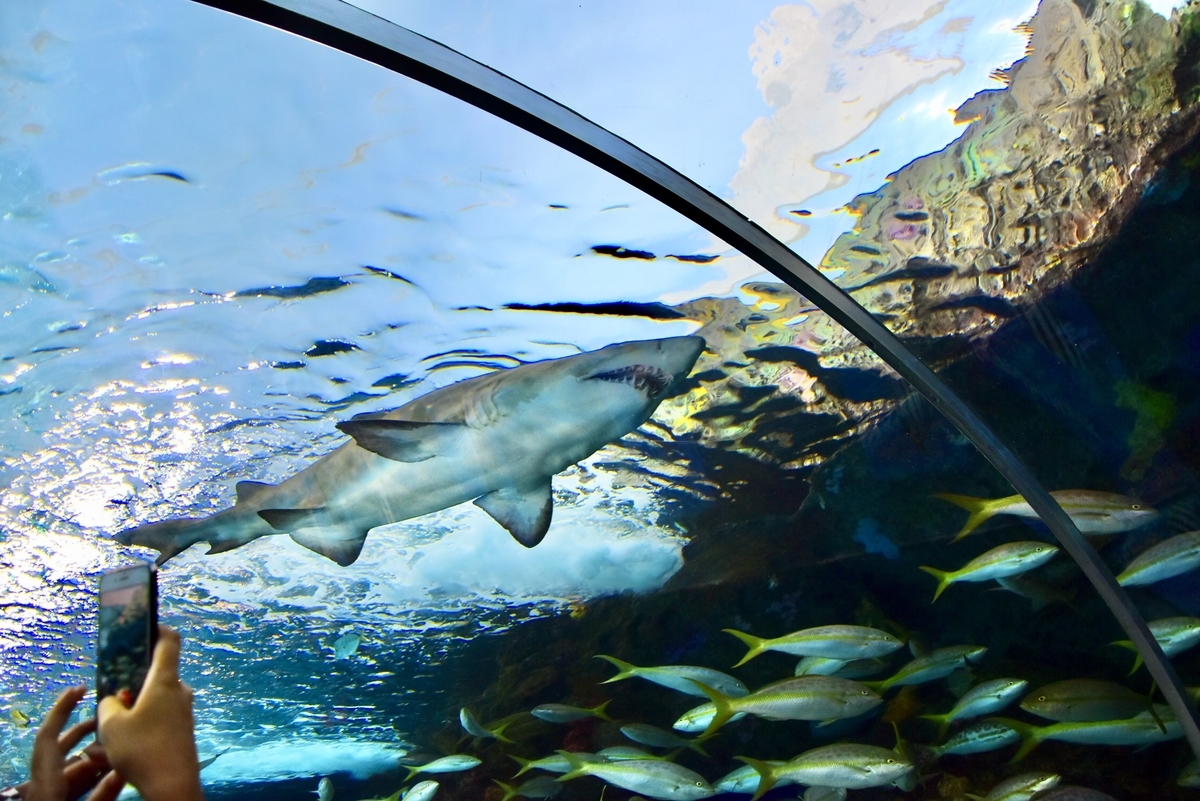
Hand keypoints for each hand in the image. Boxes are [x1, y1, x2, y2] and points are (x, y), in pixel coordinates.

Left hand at [23, 685, 123, 800]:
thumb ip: (102, 793)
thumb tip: (124, 770)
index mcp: (44, 781)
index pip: (48, 736)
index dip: (62, 709)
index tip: (80, 688)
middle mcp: (42, 783)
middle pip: (60, 747)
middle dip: (84, 729)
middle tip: (109, 717)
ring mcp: (47, 793)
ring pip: (69, 766)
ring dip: (92, 755)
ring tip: (119, 745)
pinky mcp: (53, 800)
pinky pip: (71, 781)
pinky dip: (90, 775)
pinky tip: (111, 773)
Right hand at [97, 626, 202, 800]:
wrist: (173, 786)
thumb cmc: (143, 749)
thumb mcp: (112, 725)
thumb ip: (109, 704)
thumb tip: (115, 700)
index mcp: (165, 681)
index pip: (169, 642)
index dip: (157, 628)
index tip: (145, 624)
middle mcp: (179, 692)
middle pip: (155, 676)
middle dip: (132, 684)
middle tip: (110, 695)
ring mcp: (183, 712)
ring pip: (153, 703)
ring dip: (132, 712)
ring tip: (107, 734)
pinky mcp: (182, 731)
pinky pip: (158, 721)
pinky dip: (139, 728)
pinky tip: (119, 748)